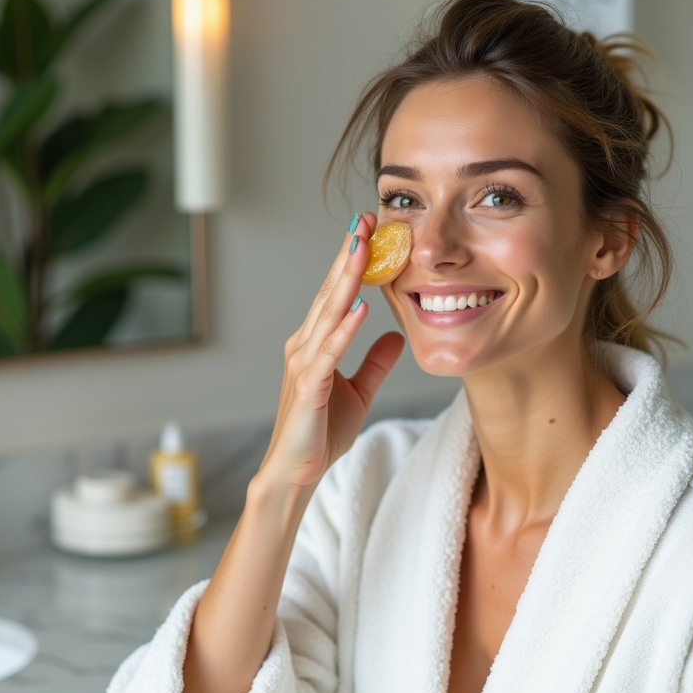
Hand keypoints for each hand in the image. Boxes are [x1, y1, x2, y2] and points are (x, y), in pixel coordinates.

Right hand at [258, 213, 404, 488]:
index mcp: (315, 344)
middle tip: (365, 219)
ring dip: (345, 279)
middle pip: (330, 292)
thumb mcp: (359, 392)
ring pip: (328, 313)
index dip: (352, 261)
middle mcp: (304, 346)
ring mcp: (304, 364)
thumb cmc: (321, 434)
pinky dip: (344, 329)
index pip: (336, 293)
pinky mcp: (309, 388)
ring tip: (362, 248)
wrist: (296, 473)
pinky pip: (329, 353)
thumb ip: (375, 363)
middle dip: (348, 255)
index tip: (368, 229)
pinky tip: (359, 308)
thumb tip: (396, 335)